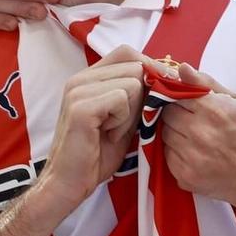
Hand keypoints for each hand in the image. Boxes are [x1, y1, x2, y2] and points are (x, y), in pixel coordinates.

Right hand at [29, 47, 144, 220]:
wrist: (70, 183)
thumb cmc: (97, 154)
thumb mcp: (124, 118)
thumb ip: (139, 96)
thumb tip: (166, 76)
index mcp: (88, 77)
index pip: (128, 53)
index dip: (150, 68)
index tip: (159, 92)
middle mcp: (80, 78)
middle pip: (134, 65)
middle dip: (142, 96)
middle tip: (123, 123)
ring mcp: (78, 90)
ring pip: (133, 83)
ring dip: (132, 112)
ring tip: (112, 130)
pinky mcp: (81, 106)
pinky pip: (123, 98)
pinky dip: (123, 121)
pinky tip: (107, 135)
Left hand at [159, 63, 235, 211]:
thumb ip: (207, 83)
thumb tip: (182, 68)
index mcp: (214, 110)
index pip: (175, 95)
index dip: (179, 97)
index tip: (185, 102)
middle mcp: (200, 134)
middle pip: (167, 115)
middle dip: (176, 115)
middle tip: (193, 120)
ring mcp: (191, 157)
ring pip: (165, 135)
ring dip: (176, 133)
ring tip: (196, 138)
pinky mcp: (185, 176)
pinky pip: (167, 156)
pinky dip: (177, 153)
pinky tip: (196, 153)